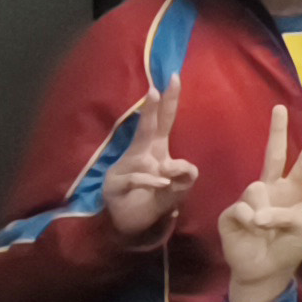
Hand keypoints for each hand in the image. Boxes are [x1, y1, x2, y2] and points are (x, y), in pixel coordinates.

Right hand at [101, 77, 200, 241]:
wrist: (131, 224)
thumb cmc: (154, 198)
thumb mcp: (177, 187)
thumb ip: (185, 175)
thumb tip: (180, 167)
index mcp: (155, 149)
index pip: (165, 121)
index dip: (170, 101)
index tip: (174, 77)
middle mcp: (140, 154)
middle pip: (147, 128)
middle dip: (151, 108)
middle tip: (154, 88)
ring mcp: (125, 167)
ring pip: (143, 155)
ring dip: (159, 166)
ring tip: (168, 178)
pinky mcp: (116, 184)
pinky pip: (136, 178)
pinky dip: (149, 181)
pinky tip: (161, 183)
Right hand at [217, 106, 301, 301]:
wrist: (264, 272)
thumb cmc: (287, 248)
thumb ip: (290, 216)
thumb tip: (259, 213)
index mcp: (292, 192)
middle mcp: (270, 190)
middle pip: (274, 155)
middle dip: (277, 131)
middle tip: (280, 108)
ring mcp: (249, 200)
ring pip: (257, 189)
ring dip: (265, 213)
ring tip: (263, 230)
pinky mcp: (230, 213)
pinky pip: (243, 209)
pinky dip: (250, 221)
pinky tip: (250, 232)